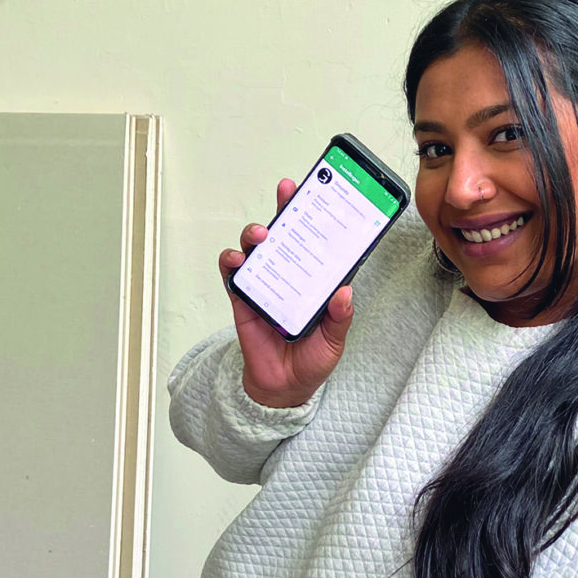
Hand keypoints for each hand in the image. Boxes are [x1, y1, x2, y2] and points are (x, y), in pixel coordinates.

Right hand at [221, 178, 355, 407]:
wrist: (283, 388)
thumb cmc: (312, 359)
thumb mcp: (334, 340)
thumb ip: (339, 317)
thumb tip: (344, 292)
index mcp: (315, 279)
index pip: (315, 240)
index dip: (315, 215)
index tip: (319, 190)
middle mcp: (290, 274)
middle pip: (285, 233)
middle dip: (284, 208)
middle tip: (287, 192)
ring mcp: (265, 282)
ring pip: (256, 247)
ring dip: (256, 234)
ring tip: (262, 235)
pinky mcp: (243, 298)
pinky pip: (232, 274)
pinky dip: (232, 262)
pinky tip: (237, 259)